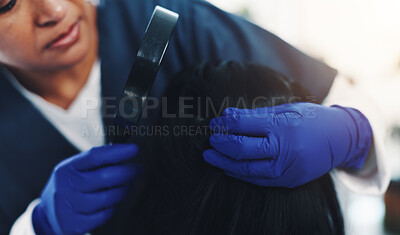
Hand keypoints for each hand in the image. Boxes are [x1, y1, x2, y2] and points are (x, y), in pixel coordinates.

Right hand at [32, 144, 139, 234]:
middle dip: (127, 172)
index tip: (134, 150)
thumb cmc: (70, 186)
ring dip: (123, 190)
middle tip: (137, 169)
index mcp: (68, 168)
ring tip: (126, 185)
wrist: (48, 215)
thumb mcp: (75, 170)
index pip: (95, 156)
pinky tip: (111, 203)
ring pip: (107, 197)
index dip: (117, 152)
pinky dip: (111, 208)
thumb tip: (124, 152)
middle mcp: (67, 186)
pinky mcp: (75, 224)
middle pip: (104, 177)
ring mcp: (70, 206)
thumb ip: (96, 162)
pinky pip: (104, 215)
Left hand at [203, 103, 371, 187]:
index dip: (225, 124)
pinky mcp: (289, 180)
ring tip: (210, 157)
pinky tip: (229, 168)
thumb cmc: (311, 119)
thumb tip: (227, 116)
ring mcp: (288, 169)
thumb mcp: (286, 109)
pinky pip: (259, 180)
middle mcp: (285, 149)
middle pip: (243, 150)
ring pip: (247, 170)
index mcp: (284, 126)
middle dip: (221, 145)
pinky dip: (241, 174)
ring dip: (225, 163)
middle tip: (210, 140)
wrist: (342, 139)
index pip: (244, 126)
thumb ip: (255, 115)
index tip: (214, 122)